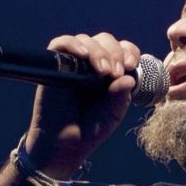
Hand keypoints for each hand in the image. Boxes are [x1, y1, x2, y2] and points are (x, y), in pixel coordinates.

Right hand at [23, 32, 140, 178]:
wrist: (65, 145)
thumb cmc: (90, 128)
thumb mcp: (113, 113)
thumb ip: (121, 96)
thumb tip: (129, 77)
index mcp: (111, 72)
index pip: (123, 50)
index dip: (129, 52)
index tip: (132, 65)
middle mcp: (92, 64)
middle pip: (105, 40)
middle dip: (114, 52)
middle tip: (115, 73)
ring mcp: (73, 63)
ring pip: (86, 40)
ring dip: (98, 52)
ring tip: (103, 72)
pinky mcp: (54, 66)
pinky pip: (60, 44)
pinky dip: (72, 44)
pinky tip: (83, 54)